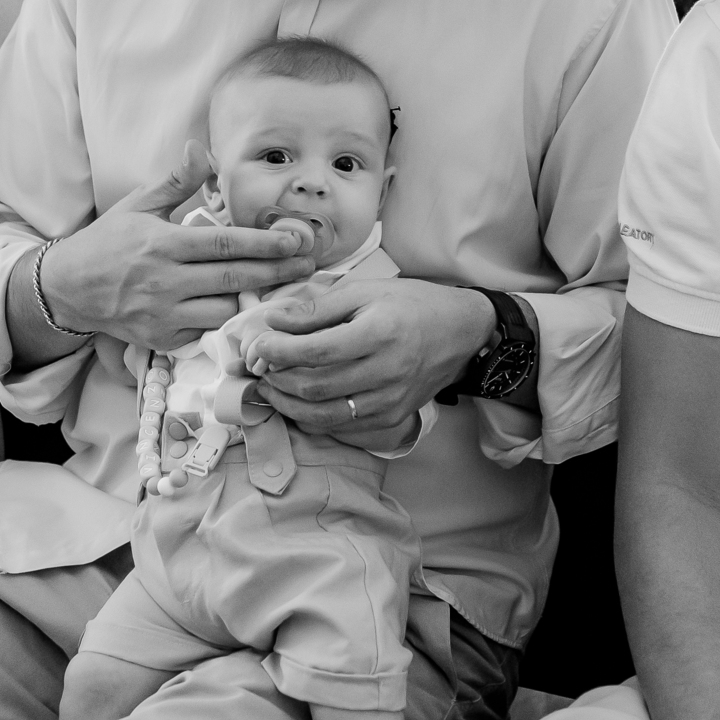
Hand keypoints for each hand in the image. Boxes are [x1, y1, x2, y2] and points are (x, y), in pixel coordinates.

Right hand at [40, 143, 316, 349]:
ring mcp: (163, 314)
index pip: (224, 244)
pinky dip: (224, 318)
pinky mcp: (162, 339)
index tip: (295, 240)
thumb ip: (176, 181)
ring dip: (252, 297)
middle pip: (234, 278)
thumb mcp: (139, 205)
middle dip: (276, 271)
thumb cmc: (108, 242)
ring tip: (280, 284)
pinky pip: (205, 330)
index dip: (264, 243)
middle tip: (308, 264)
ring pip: (223, 309)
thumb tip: (201, 150)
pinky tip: (241, 305)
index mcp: (163, 244)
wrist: (70, 289)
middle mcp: (165, 281)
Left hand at [247, 278, 495, 439]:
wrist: (460, 331)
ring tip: (270, 388)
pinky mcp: (393, 418)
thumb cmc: (410, 304)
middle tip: (258, 369)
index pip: (316, 352)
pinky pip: (342, 428)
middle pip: (316, 388)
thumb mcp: (364, 291)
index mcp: (379, 333)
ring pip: (324, 415)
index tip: (258, 346)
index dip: (279, 352)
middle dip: (277, 380)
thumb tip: (273, 320)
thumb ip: (317, 308)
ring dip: (288, 405)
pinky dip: (312, 419)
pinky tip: (298, 403)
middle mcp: (387, 372)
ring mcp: (391, 401)